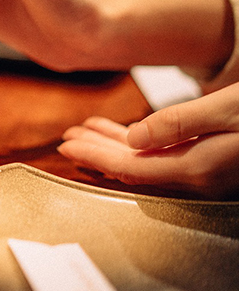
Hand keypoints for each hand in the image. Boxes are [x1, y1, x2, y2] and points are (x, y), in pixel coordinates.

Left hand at [58, 82, 238, 197]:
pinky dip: (141, 145)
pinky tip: (127, 136)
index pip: (129, 167)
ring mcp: (206, 175)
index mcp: (197, 168)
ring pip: (147, 163)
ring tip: (86, 132)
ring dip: (114, 146)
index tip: (67, 146)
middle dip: (96, 152)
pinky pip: (165, 158)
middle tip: (67, 139)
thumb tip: (134, 137)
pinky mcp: (211, 166)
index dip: (95, 157)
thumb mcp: (226, 110)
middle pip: (132, 168)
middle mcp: (199, 179)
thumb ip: (179, 124)